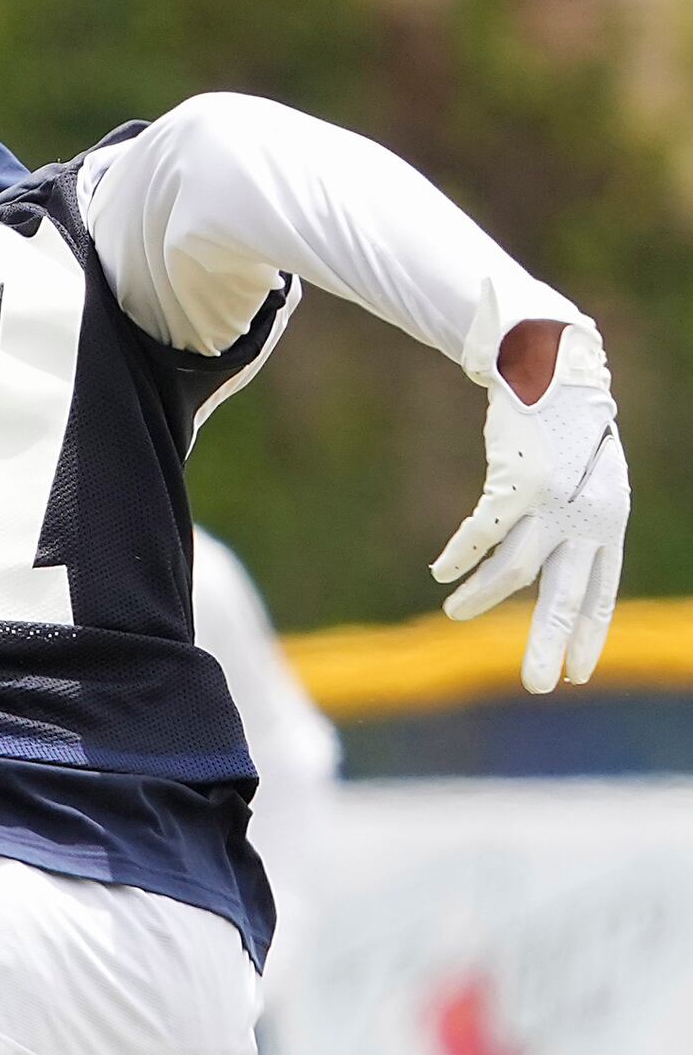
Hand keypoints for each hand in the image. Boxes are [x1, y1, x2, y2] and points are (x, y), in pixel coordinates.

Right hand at [433, 319, 628, 693]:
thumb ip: (574, 525)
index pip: (601, 592)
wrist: (555, 367)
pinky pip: (483, 534)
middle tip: (537, 688)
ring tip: (455, 611)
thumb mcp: (585, 479)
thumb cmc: (565, 428)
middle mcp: (587, 517)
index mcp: (610, 522)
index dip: (587, 636)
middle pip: (565, 595)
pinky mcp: (518, 483)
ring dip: (482, 595)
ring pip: (514, 569)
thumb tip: (547, 575)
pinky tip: (443, 573)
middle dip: (548, 644)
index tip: (573, 676)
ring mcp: (553, 501)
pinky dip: (461, 556)